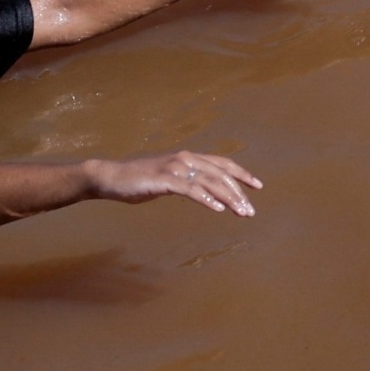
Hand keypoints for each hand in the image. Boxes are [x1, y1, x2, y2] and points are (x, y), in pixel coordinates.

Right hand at [90, 151, 261, 216]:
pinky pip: (191, 189)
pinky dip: (206, 199)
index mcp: (190, 158)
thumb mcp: (169, 179)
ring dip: (228, 198)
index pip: (223, 164)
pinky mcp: (165, 180)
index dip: (242, 174)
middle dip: (239, 193)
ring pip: (210, 182)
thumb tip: (204, 191)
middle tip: (250, 211)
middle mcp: (187, 159)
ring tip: (240, 212)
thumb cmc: (140, 180)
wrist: (111, 177)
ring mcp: (176, 168)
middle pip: (221, 175)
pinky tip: (217, 209)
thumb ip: (187, 181)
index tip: (258, 186)